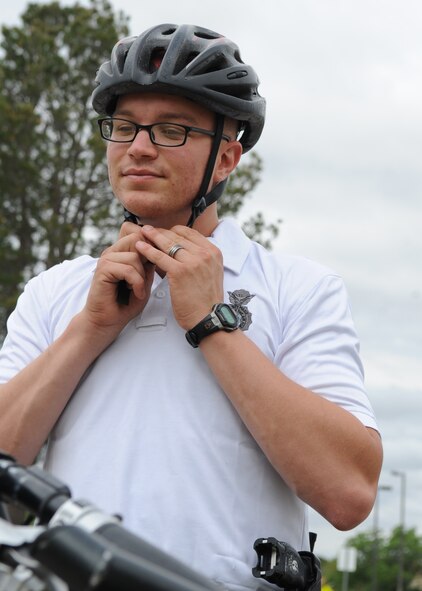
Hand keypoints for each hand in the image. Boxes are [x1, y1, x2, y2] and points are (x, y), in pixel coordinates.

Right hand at [82, 222, 154, 337]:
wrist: (108, 321)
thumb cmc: (125, 304)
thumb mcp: (143, 281)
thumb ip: (148, 265)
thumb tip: (157, 249)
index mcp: (121, 253)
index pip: (139, 235)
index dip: (152, 247)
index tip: (158, 262)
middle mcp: (113, 253)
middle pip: (137, 240)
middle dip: (147, 259)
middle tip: (146, 278)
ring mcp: (106, 260)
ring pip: (134, 257)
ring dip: (141, 276)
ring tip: (138, 289)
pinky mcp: (103, 270)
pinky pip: (128, 269)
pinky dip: (136, 282)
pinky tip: (136, 293)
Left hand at [135, 224, 223, 329]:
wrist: (208, 318)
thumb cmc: (206, 301)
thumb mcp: (210, 273)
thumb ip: (200, 260)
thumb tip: (182, 251)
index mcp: (214, 252)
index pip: (190, 233)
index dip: (173, 231)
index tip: (163, 232)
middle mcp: (205, 254)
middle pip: (178, 236)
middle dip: (161, 232)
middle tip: (148, 230)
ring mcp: (193, 262)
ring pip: (168, 244)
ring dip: (153, 237)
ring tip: (142, 233)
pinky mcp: (180, 272)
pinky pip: (160, 257)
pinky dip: (148, 250)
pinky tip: (139, 247)